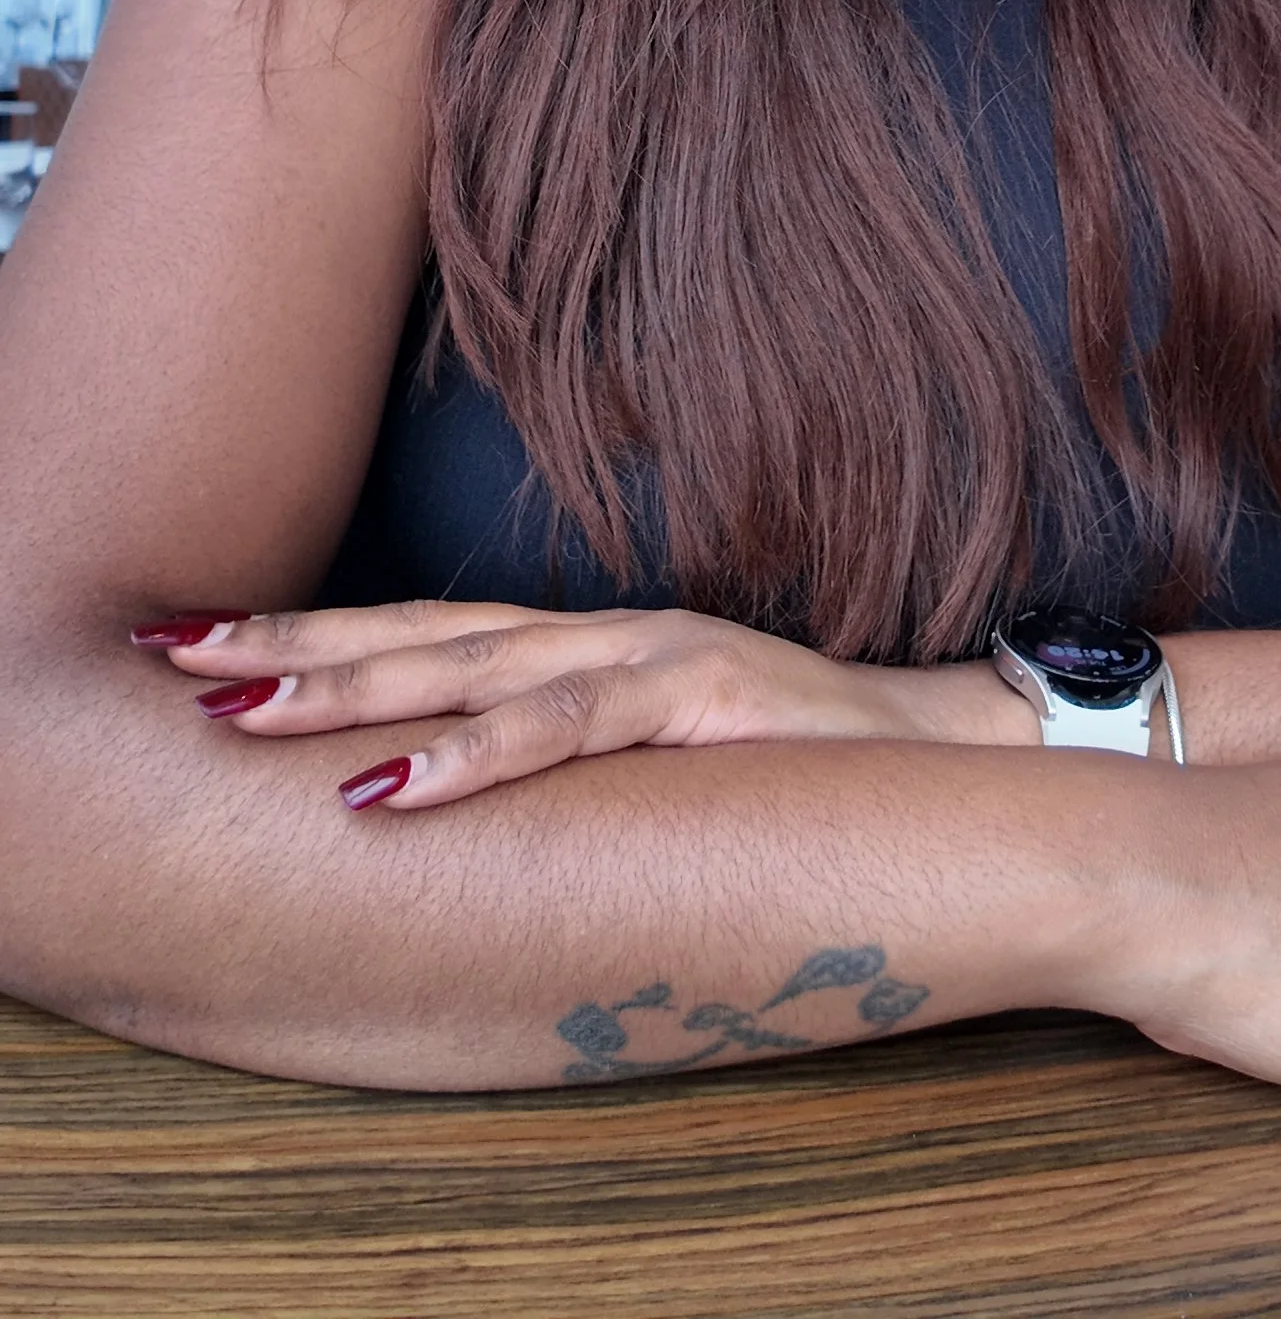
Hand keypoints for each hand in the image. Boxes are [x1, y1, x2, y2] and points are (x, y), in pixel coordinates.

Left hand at [134, 600, 1035, 805]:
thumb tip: (479, 797)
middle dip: (295, 645)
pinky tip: (400, 782)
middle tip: (180, 655)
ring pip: (475, 670)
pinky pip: (570, 730)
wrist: (953, 755)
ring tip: (246, 713)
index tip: (207, 641)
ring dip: (353, 691)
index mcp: (592, 644)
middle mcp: (608, 634)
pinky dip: (476, 755)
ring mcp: (653, 657)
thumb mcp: (672, 762)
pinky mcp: (702, 699)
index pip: (428, 630)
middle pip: (424, 634)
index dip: (318, 633)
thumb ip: (587, 759)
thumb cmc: (805, 768)